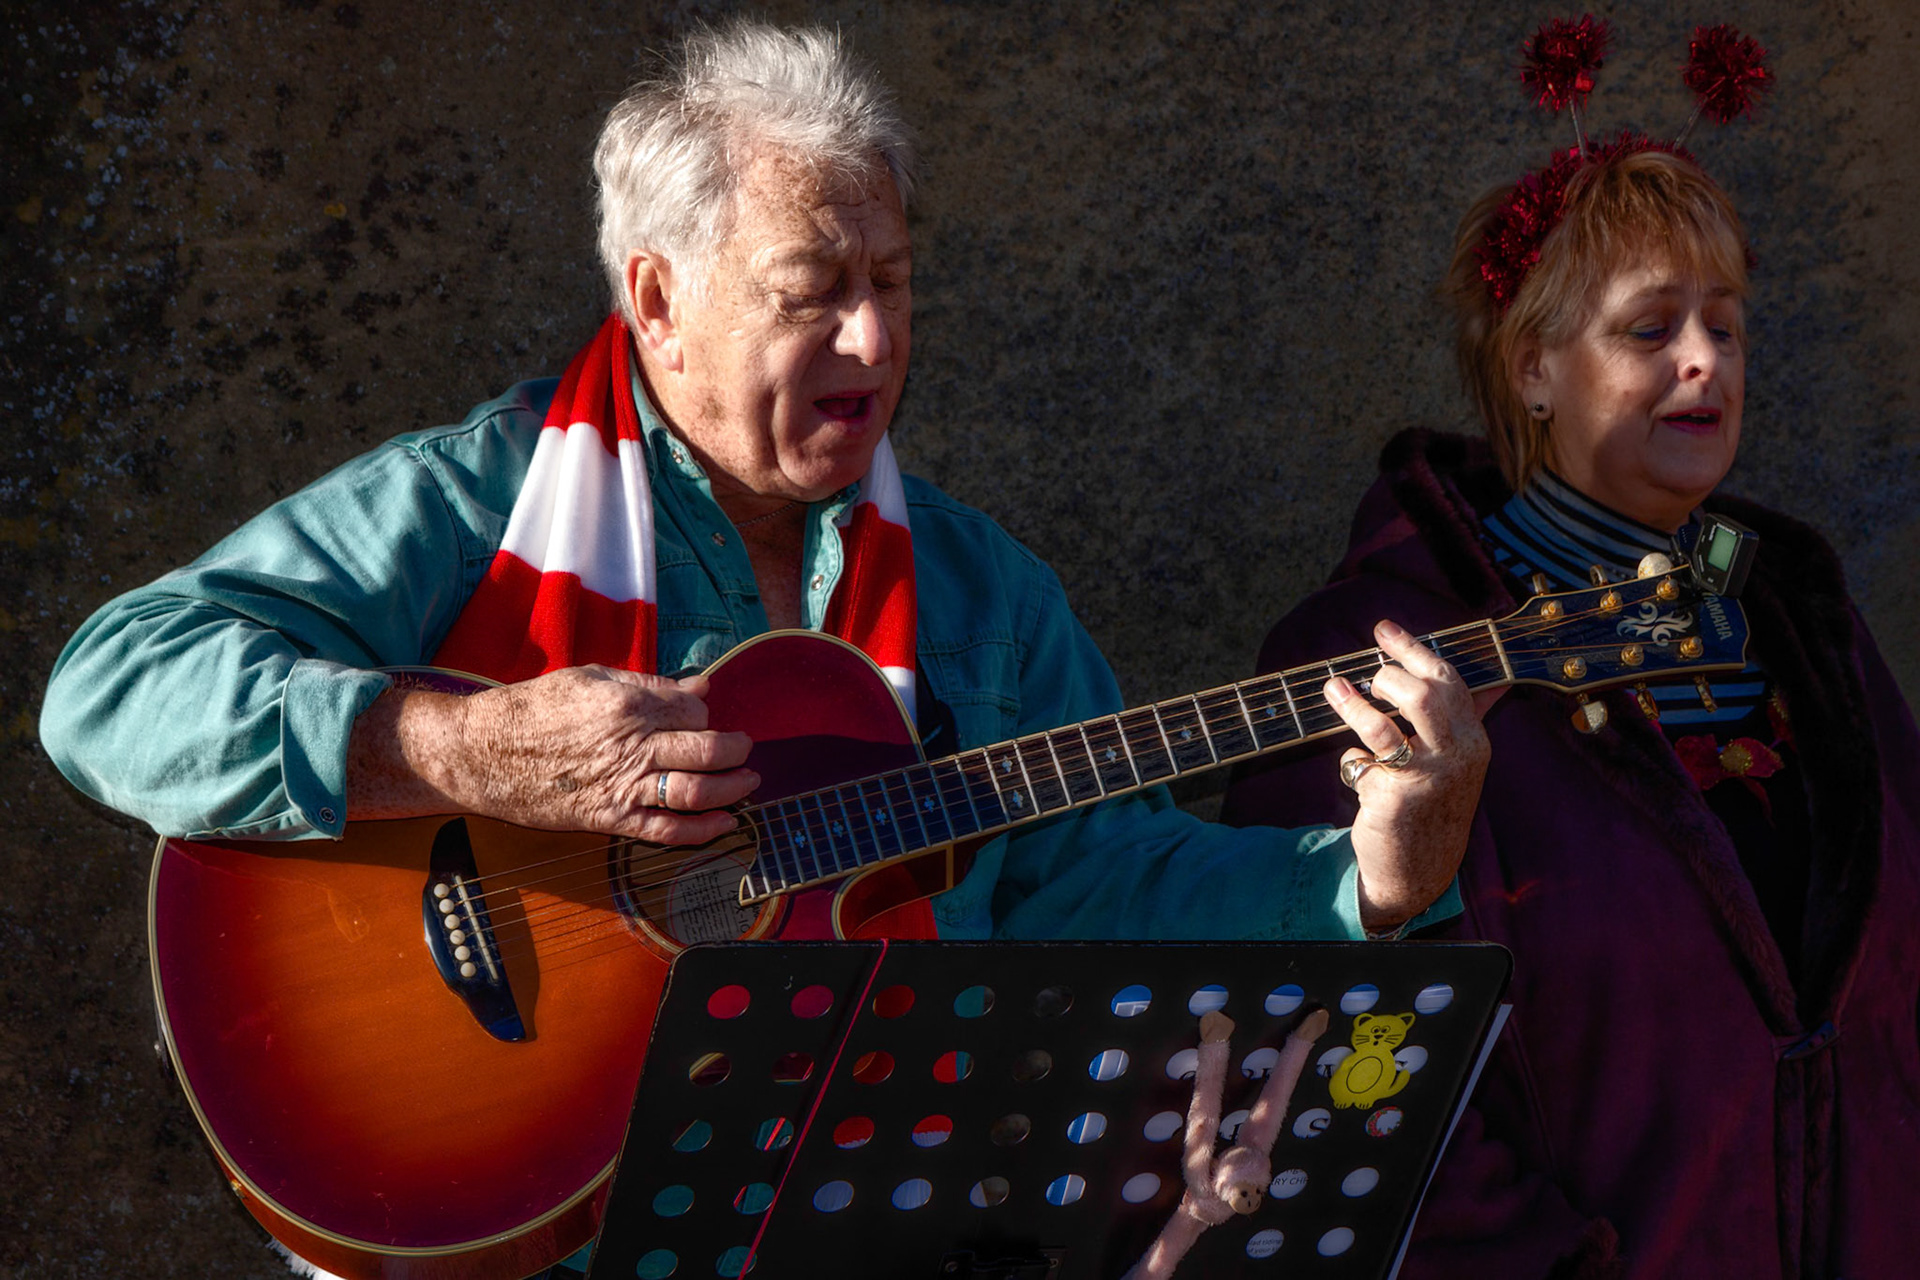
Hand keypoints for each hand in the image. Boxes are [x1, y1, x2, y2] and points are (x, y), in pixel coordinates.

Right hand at [352, 665, 757, 844]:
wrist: (481, 753)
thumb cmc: (532, 709)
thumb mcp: (590, 677)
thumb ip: (649, 684)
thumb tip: (699, 689)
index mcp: (628, 703)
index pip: (694, 711)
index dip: (706, 714)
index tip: (703, 718)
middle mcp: (632, 745)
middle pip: (708, 749)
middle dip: (737, 749)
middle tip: (747, 749)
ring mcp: (622, 785)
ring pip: (697, 790)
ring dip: (733, 788)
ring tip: (748, 782)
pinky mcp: (610, 819)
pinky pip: (667, 829)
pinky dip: (703, 829)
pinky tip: (725, 822)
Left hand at [1324, 619, 1490, 931]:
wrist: (1420, 871)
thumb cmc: (1432, 806)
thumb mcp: (1458, 762)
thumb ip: (1466, 720)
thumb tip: (1496, 681)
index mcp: (1474, 741)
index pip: (1448, 681)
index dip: (1413, 650)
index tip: (1384, 628)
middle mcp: (1458, 757)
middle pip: (1423, 695)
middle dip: (1389, 675)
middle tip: (1369, 676)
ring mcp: (1428, 779)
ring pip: (1387, 726)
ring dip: (1355, 705)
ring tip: (1335, 689)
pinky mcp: (1396, 799)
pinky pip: (1361, 764)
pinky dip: (1351, 761)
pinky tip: (1353, 766)